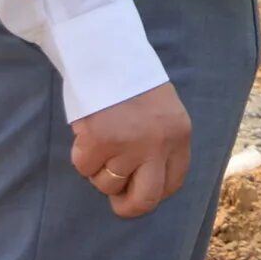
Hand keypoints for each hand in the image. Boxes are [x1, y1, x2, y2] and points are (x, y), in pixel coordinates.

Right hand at [70, 82, 191, 218]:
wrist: (107, 53)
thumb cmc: (131, 83)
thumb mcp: (161, 114)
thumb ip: (159, 144)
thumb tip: (142, 182)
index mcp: (179, 135)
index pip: (173, 182)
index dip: (154, 193)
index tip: (139, 190)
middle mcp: (159, 144)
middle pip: (146, 199)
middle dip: (128, 206)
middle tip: (116, 201)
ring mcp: (129, 145)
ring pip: (107, 183)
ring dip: (99, 169)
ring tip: (101, 140)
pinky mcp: (100, 142)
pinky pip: (85, 167)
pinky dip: (81, 155)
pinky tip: (87, 132)